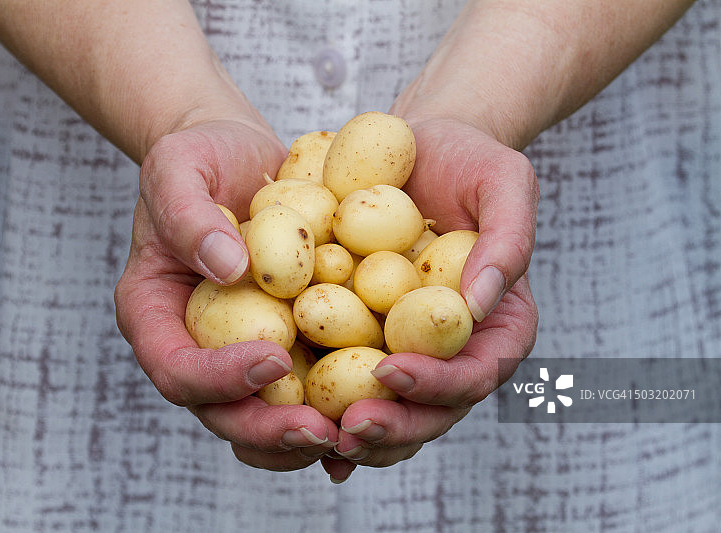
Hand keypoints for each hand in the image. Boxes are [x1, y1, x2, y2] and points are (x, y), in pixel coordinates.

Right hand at [114, 119, 337, 470]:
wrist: (238, 159)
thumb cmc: (199, 158)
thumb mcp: (179, 167)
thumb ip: (189, 213)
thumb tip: (229, 266)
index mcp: (154, 316)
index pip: (175, 369)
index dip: (219, 378)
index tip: (274, 358)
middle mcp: (195, 346)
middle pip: (222, 412)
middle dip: (270, 429)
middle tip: (323, 431)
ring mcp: (239, 350)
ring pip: (264, 415)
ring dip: (306, 436)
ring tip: (356, 433)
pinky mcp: (284, 342)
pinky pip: (304, 386)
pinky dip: (336, 404)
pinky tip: (380, 405)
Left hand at [322, 116, 538, 481]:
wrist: (417, 152)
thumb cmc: (469, 160)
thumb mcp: (504, 182)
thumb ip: (509, 240)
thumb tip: (478, 305)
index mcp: (498, 325)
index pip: (477, 372)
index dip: (439, 384)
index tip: (391, 371)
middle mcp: (455, 348)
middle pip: (433, 408)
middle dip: (394, 425)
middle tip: (349, 427)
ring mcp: (410, 349)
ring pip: (391, 409)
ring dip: (359, 434)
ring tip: (320, 438)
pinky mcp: (367, 338)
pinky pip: (349, 381)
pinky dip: (327, 409)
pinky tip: (293, 420)